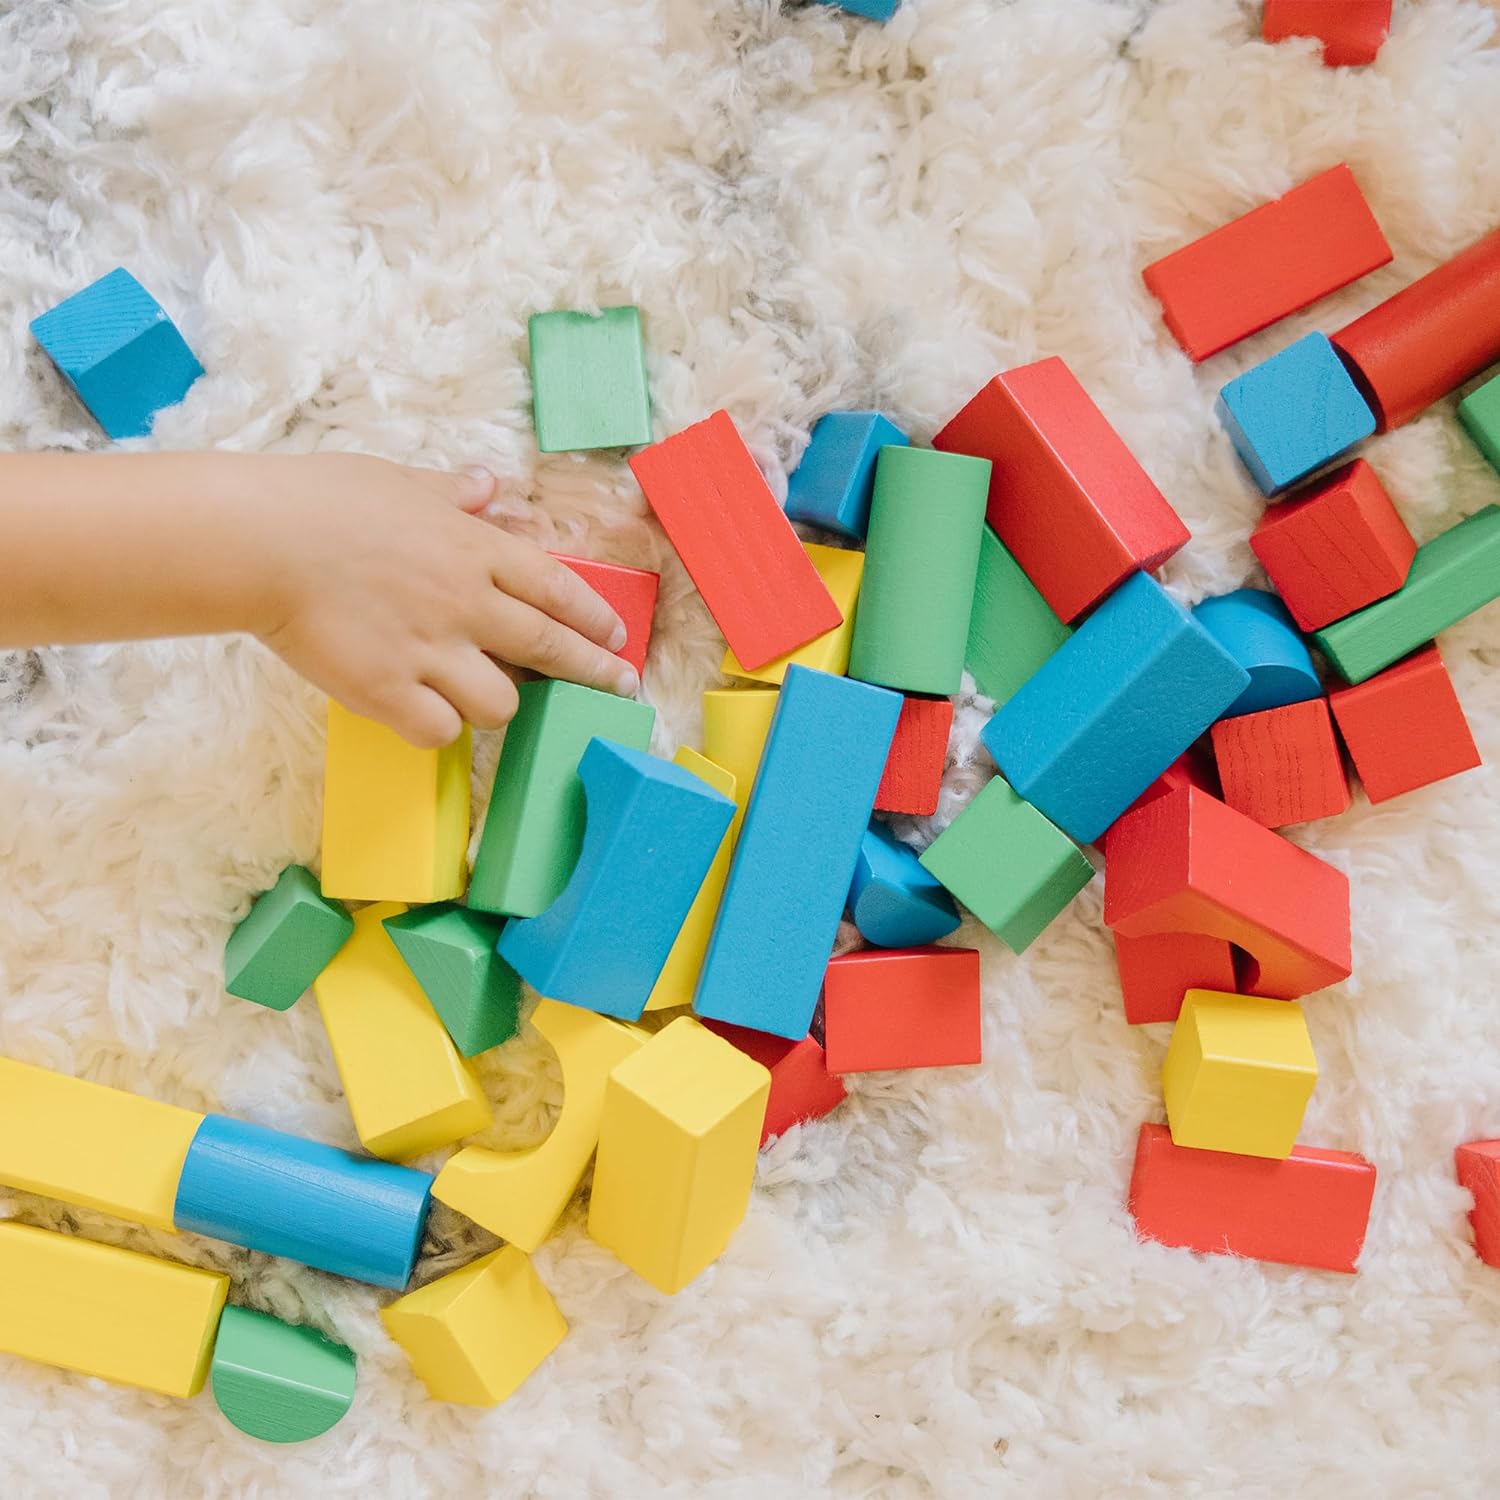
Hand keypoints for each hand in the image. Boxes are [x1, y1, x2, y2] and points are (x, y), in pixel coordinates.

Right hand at [249, 455, 636, 746]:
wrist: (257, 540)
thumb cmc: (319, 501)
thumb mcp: (397, 481)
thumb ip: (450, 493)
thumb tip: (487, 486)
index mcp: (474, 550)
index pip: (559, 590)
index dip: (595, 619)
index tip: (616, 637)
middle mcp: (466, 604)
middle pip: (553, 649)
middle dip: (596, 673)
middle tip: (620, 689)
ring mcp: (431, 652)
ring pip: (503, 703)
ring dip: (499, 704)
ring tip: (483, 697)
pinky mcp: (389, 692)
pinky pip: (440, 731)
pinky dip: (437, 729)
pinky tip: (423, 714)